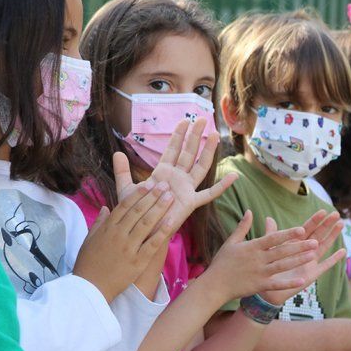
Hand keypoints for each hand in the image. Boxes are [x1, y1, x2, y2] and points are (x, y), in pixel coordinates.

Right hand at [73, 181, 173, 301]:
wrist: (90, 289)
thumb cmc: (88, 264)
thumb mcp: (89, 240)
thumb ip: (99, 222)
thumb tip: (106, 207)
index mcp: (107, 228)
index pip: (124, 206)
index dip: (138, 194)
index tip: (149, 185)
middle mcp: (118, 235)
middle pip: (138, 211)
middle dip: (152, 197)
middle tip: (165, 186)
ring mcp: (128, 248)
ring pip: (146, 224)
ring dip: (160, 209)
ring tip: (170, 197)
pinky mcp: (137, 261)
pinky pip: (152, 244)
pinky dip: (162, 232)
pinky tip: (172, 221)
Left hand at [115, 118, 236, 232]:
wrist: (141, 232)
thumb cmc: (135, 213)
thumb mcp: (126, 189)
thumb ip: (122, 171)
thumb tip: (116, 153)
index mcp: (163, 173)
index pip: (172, 150)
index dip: (178, 135)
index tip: (184, 121)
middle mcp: (178, 178)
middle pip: (189, 152)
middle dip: (195, 135)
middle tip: (202, 119)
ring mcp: (186, 189)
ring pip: (200, 166)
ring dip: (207, 150)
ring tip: (214, 134)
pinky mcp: (191, 202)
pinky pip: (210, 193)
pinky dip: (222, 186)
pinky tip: (234, 177)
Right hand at [204, 211, 319, 301]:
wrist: (214, 285)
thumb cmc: (222, 262)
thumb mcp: (231, 241)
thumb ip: (243, 226)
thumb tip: (249, 211)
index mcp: (252, 246)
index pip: (273, 238)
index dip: (288, 234)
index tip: (302, 229)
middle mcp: (258, 259)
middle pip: (282, 251)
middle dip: (299, 246)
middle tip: (315, 241)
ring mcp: (259, 272)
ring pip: (282, 266)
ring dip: (298, 261)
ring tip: (313, 256)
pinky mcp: (259, 285)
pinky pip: (277, 284)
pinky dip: (289, 283)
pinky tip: (302, 280)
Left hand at [260, 211, 346, 305]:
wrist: (268, 288)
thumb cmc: (269, 267)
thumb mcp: (269, 249)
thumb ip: (272, 234)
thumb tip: (269, 218)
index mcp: (295, 243)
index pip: (307, 229)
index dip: (315, 220)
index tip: (323, 211)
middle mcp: (305, 251)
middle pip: (318, 235)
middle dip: (327, 224)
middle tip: (336, 214)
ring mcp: (310, 262)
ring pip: (324, 246)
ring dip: (332, 236)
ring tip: (340, 225)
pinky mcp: (312, 274)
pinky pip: (325, 265)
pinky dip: (334, 259)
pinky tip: (343, 251)